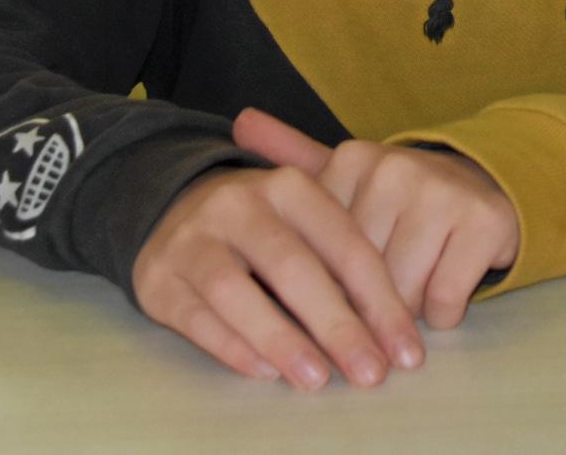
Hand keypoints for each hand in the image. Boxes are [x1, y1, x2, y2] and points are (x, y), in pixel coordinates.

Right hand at [131, 159, 424, 388]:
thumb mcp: (306, 220)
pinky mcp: (160, 276)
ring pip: (236, 292)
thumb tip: (394, 331)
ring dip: (281, 339)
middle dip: (337, 325)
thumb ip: (346, 262)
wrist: (174, 204)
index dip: (380, 301)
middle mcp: (239, 205)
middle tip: (370, 373)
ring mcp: (194, 239)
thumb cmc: (264, 225)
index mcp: (290, 186)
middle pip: (293, 268)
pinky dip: (232, 346)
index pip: (345, 244)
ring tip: (317, 379)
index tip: (405, 349)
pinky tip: (266, 372)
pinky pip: (197, 316)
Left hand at [233, 109, 520, 331]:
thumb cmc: (401, 198)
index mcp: (351, 160)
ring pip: (399, 294)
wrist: (486, 187)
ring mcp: (440, 192)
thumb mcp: (346, 176)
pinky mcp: (482, 221)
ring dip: (406, 309)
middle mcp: (394, 168)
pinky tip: (446, 284)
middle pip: (355, 277)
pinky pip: (443, 301)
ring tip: (416, 280)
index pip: (317, 252)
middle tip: (387, 277)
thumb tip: (239, 121)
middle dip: (368, 299)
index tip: (339, 277)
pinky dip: (443, 312)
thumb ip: (292, 154)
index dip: (326, 281)